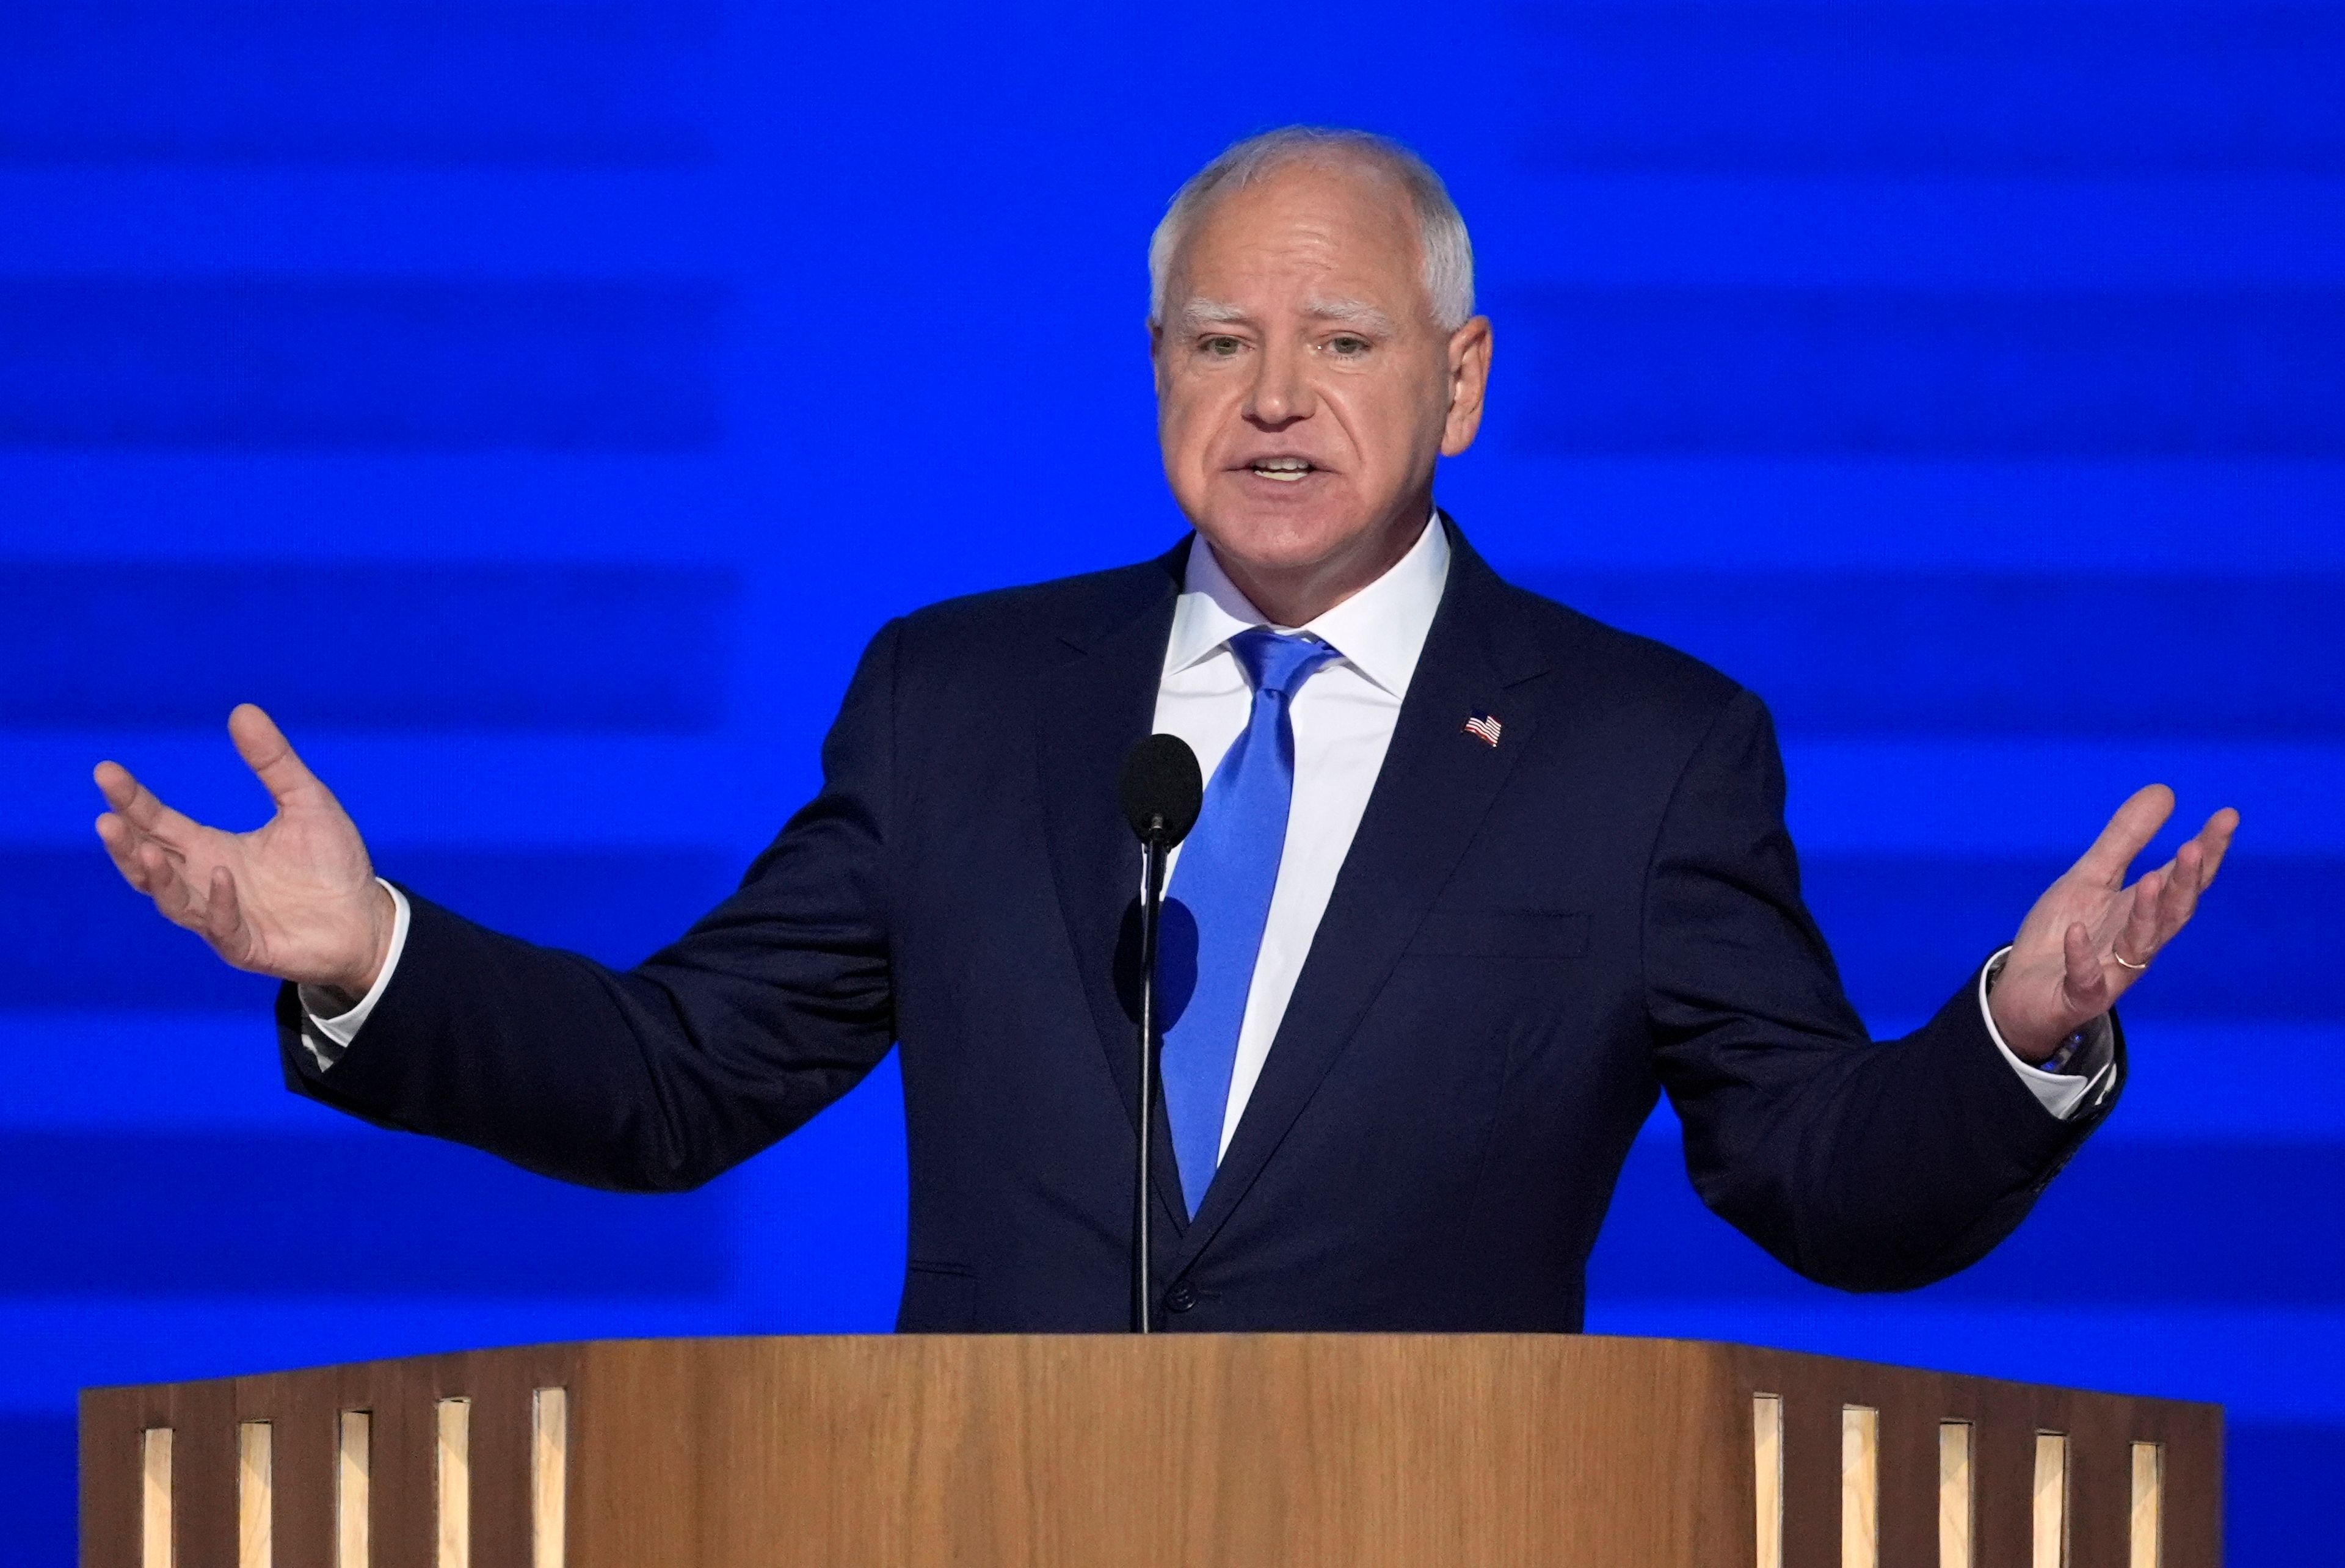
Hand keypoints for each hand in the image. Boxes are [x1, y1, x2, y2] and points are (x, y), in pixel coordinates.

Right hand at [94, 704, 394, 1000]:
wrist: (367, 919)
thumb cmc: (332, 863)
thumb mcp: (307, 801)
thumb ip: (274, 762)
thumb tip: (242, 709)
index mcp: (211, 849)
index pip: (158, 822)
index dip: (131, 800)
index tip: (106, 771)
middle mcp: (206, 882)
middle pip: (150, 862)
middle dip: (126, 842)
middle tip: (106, 818)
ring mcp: (223, 917)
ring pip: (173, 901)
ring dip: (157, 878)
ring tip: (145, 851)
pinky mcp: (249, 946)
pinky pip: (223, 928)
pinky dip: (219, 905)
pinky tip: (222, 876)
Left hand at [1988, 784, 2237, 1062]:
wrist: (2022, 993)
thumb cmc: (2063, 932)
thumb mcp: (2090, 879)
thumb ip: (2125, 840)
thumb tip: (2166, 791)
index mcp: (2141, 911)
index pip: (2183, 879)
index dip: (2207, 851)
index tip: (2227, 815)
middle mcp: (2136, 943)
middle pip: (2172, 912)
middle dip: (2187, 881)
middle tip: (2197, 846)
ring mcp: (2110, 972)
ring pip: (2139, 946)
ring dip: (2146, 914)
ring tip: (2151, 879)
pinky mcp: (2078, 997)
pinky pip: (2084, 980)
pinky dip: (2081, 957)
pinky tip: (2077, 932)